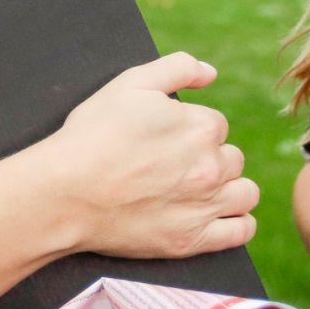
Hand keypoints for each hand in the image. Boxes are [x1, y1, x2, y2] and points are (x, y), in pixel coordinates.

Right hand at [40, 52, 258, 260]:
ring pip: (245, 193)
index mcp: (202, 126)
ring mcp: (204, 206)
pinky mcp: (191, 240)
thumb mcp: (131, 83)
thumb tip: (211, 73)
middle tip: (176, 165)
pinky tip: (224, 216)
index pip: (216, 125)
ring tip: (203, 190)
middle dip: (211, 158)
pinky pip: (240, 232)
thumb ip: (179, 68)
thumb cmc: (93, 135)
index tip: (167, 140)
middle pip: (232, 158)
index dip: (191, 129)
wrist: (64, 193)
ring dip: (230, 188)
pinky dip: (239, 224)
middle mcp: (212, 166)